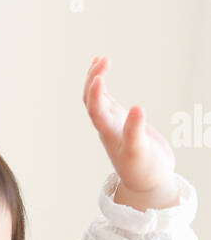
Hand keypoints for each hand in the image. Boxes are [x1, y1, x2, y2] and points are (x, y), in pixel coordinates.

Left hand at [82, 56, 176, 202]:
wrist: (147, 180)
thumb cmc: (144, 169)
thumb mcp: (140, 151)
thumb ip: (136, 131)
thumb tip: (137, 108)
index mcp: (108, 133)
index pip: (95, 110)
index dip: (95, 93)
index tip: (100, 76)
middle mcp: (106, 125)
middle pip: (91, 99)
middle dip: (94, 79)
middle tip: (103, 58)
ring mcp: (112, 121)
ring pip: (96, 97)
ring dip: (95, 78)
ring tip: (100, 58)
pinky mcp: (119, 120)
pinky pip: (105, 99)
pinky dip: (102, 85)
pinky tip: (102, 72)